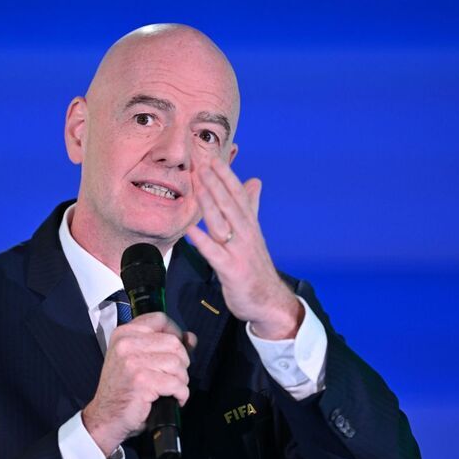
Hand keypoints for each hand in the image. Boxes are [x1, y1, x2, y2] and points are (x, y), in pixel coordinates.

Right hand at [82, 312, 196, 456]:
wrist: (106, 418)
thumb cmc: (123, 389)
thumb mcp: (138, 360)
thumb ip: (164, 346)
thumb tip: (191, 338)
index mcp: (124, 333)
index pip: (160, 319)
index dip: (175, 332)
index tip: (176, 350)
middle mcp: (126, 343)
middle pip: (174, 342)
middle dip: (181, 362)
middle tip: (173, 377)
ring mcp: (133, 362)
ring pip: (177, 363)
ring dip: (181, 380)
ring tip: (170, 389)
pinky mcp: (142, 381)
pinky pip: (176, 383)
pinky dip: (180, 394)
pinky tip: (173, 399)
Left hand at [187, 156, 303, 339]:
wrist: (269, 301)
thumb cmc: (255, 266)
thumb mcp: (253, 233)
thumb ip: (251, 207)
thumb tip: (254, 181)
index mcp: (249, 224)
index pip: (238, 194)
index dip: (226, 176)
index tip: (214, 158)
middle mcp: (246, 234)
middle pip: (230, 203)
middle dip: (215, 182)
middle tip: (202, 163)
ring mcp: (239, 251)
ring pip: (222, 222)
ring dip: (209, 202)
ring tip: (197, 184)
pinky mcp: (232, 270)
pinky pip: (214, 253)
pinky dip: (202, 240)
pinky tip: (189, 230)